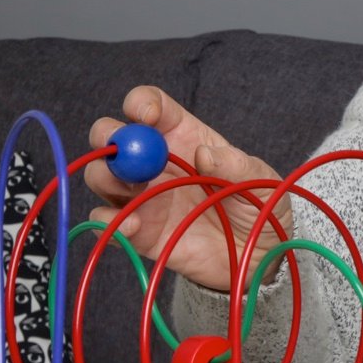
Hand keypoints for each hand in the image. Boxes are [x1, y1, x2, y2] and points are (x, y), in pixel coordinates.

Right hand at [84, 85, 292, 291]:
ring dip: (106, 178)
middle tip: (129, 157)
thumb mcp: (262, 182)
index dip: (141, 103)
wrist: (257, 259)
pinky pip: (107, 223)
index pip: (150, 106)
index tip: (146, 116)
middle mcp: (154, 163)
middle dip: (109, 138)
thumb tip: (205, 154)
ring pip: (101, 175)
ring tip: (135, 192)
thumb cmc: (260, 207)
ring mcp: (143, 197)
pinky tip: (134, 226)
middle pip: (111, 136)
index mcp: (184, 137)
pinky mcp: (139, 232)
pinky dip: (109, 222)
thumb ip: (238, 166)